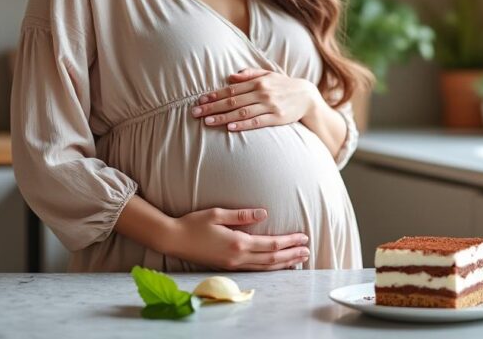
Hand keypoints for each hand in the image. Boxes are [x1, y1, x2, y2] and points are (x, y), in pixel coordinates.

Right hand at [165, 207, 309, 270]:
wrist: (174, 239)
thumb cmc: (194, 223)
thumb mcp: (218, 213)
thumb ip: (242, 215)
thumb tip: (264, 213)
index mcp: (238, 242)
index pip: (271, 245)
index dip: (290, 242)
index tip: (304, 237)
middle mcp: (238, 257)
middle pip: (272, 259)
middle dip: (292, 255)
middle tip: (308, 251)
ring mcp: (233, 265)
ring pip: (265, 267)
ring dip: (284, 263)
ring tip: (299, 259)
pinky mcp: (228, 267)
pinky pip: (255, 269)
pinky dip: (270, 268)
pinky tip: (277, 265)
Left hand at [191, 68, 321, 130]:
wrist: (307, 97)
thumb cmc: (284, 85)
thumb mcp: (268, 74)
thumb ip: (249, 74)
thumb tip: (230, 76)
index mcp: (258, 82)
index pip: (231, 89)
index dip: (214, 95)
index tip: (200, 100)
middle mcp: (262, 93)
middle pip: (233, 101)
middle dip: (212, 107)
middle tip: (196, 113)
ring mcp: (270, 106)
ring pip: (242, 112)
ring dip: (223, 117)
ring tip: (208, 121)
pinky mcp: (277, 118)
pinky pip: (257, 122)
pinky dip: (243, 125)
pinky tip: (230, 127)